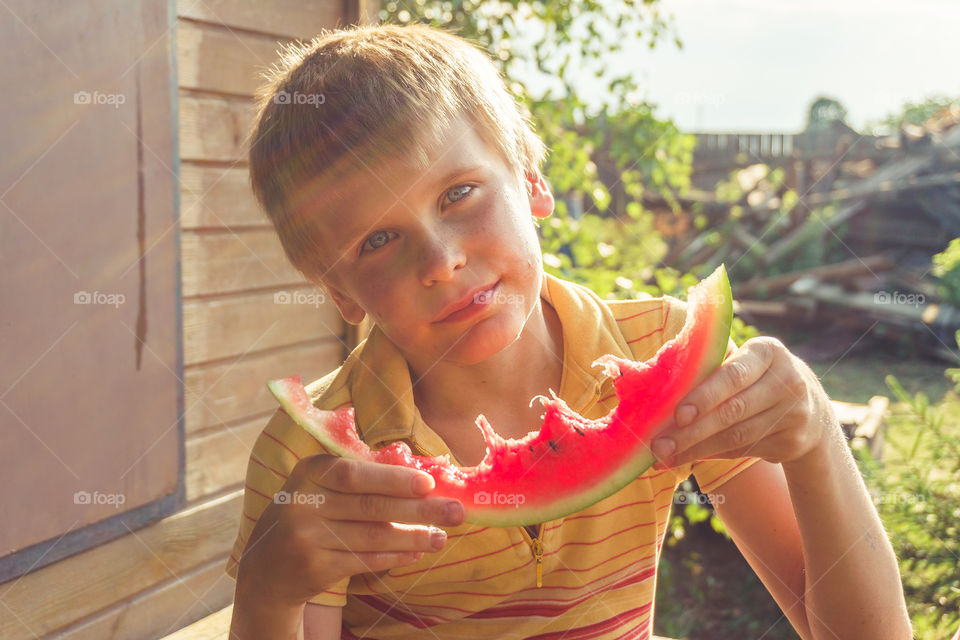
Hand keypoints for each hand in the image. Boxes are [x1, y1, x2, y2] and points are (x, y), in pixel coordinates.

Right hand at [235, 455, 464, 607]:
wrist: (268, 566)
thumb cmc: (310, 514)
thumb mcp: (322, 486)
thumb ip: (361, 478)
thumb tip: (422, 477)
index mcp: (310, 472)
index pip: (355, 474)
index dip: (393, 479)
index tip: (428, 484)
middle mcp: (304, 504)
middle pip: (370, 507)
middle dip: (419, 509)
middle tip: (456, 511)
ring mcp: (307, 539)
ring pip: (372, 537)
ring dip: (413, 536)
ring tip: (443, 535)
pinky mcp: (315, 569)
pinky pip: (364, 561)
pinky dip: (395, 557)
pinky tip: (417, 551)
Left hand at [650, 336, 835, 468]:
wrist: (811, 408)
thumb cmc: (756, 378)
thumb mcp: (746, 361)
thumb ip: (714, 366)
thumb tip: (661, 381)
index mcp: (768, 352)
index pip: (733, 376)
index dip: (704, 396)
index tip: (677, 415)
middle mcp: (788, 381)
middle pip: (732, 411)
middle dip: (692, 431)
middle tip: (660, 445)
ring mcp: (794, 414)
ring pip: (736, 437)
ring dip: (696, 449)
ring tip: (665, 456)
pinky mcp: (792, 442)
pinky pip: (743, 451)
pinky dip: (712, 455)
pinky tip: (687, 458)